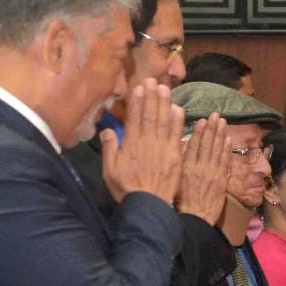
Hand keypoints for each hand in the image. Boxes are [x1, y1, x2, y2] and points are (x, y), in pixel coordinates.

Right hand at [100, 79, 183, 203]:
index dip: (137, 102)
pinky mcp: (175, 156)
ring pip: (164, 121)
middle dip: (151, 96)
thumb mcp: (109, 171)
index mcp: (131, 145)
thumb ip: (109, 149)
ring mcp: (163, 149)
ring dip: (165, 103)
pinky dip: (178, 122)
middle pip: (150, 115)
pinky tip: (178, 109)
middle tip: (153, 79)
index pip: (134, 118)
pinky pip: (177, 135)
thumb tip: (107, 130)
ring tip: (165, 88)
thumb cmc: (127, 189)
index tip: (139, 88)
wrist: (149, 206)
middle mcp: (148, 143)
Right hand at [175, 113, 230, 224]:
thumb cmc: (179, 202)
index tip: (202, 120)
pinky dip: (227, 150)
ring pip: (217, 150)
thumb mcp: (173, 181)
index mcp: (186, 167)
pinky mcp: (221, 180)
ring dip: (221, 135)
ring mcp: (212, 173)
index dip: (199, 132)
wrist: (195, 218)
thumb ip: (177, 164)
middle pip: (207, 144)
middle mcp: (200, 167)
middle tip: (216, 115)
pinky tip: (229, 140)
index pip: (194, 145)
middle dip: (212, 128)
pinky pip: (225, 162)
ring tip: (223, 122)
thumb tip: (178, 147)